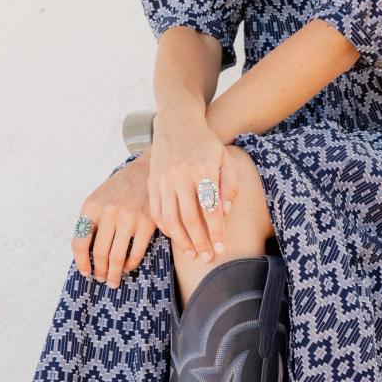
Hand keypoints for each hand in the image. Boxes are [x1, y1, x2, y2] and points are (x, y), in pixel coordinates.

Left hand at [72, 150, 155, 287]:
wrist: (146, 171)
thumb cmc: (120, 189)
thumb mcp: (99, 199)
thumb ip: (91, 222)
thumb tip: (86, 256)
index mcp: (91, 206)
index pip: (79, 241)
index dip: (81, 262)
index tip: (85, 272)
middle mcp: (109, 212)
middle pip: (99, 253)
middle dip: (99, 271)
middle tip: (101, 279)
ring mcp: (129, 218)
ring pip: (117, 257)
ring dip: (114, 274)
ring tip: (113, 281)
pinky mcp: (147, 223)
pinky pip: (136, 253)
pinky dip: (130, 265)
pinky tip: (127, 268)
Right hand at [148, 106, 238, 262]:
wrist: (177, 123)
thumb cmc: (206, 144)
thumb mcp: (225, 158)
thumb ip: (229, 184)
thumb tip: (226, 212)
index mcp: (203, 170)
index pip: (211, 208)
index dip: (217, 232)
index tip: (222, 249)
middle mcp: (181, 176)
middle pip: (190, 218)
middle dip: (201, 241)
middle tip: (209, 258)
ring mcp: (164, 180)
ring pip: (171, 219)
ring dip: (182, 240)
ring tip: (193, 253)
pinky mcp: (153, 183)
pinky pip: (157, 213)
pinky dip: (167, 229)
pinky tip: (177, 238)